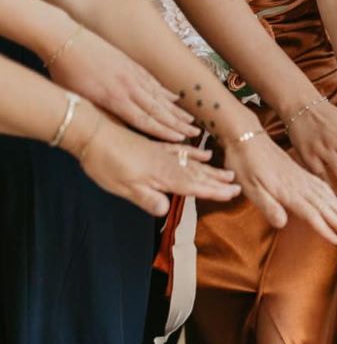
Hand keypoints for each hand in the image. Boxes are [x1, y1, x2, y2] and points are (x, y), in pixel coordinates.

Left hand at [48, 28, 198, 141]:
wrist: (64, 39)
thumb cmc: (66, 72)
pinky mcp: (131, 64)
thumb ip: (103, 115)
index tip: (180, 141)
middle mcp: (129, 88)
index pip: (145, 121)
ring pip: (159, 96)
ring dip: (177, 110)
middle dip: (178, 124)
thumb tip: (121, 131)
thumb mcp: (80, 99)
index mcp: (115, 99)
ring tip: (191, 119)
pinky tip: (175, 97)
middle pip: (159, 110)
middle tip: (196, 133)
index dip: (164, 132)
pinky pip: (153, 81)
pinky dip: (165, 91)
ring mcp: (132, 74)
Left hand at [75, 115, 239, 216]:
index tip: (232, 194)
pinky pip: (181, 150)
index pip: (194, 186)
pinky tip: (204, 152)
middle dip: (218, 182)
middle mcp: (167, 163)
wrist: (92, 133)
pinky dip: (194, 152)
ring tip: (228, 173)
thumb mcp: (123, 186)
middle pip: (198, 175)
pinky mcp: (154, 147)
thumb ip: (147, 198)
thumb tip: (165, 210)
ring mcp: (162, 153)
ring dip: (211, 169)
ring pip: (193, 163)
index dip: (213, 191)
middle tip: (237, 187)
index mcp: (163, 175)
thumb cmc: (105, 163)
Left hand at [222, 125, 336, 242]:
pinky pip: (321, 185)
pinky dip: (332, 195)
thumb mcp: (249, 187)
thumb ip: (267, 205)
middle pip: (324, 206)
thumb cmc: (244, 163)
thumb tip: (282, 224)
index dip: (326, 229)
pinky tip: (336, 200)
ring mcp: (301, 177)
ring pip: (326, 196)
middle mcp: (299, 185)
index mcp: (288, 191)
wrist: (246, 136)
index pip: (312, 214)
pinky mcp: (299, 171)